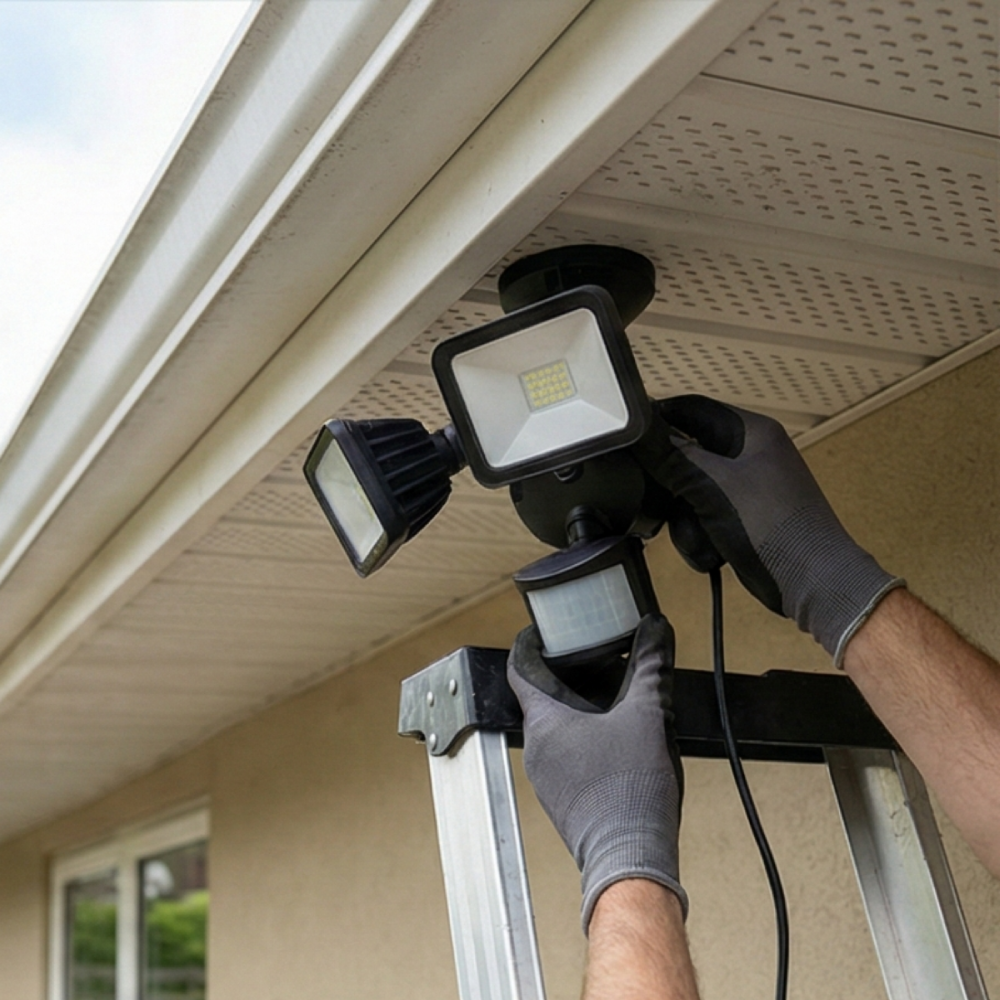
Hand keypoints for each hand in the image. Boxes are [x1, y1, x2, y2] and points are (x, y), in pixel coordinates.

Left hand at [507, 614, 685, 932]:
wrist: (631, 858)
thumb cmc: (630, 793)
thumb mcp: (648, 717)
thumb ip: (652, 669)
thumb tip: (656, 631)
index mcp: (544, 722)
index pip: (520, 668)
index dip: (531, 643)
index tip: (543, 630)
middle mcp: (536, 748)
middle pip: (539, 697)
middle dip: (565, 675)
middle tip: (592, 658)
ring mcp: (546, 777)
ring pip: (554, 728)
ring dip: (577, 710)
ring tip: (609, 698)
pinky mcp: (563, 798)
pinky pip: (565, 755)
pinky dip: (583, 739)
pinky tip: (615, 740)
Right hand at [650, 395, 902, 665]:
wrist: (814, 583)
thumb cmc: (772, 527)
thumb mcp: (714, 488)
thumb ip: (674, 458)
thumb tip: (641, 435)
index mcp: (752, 432)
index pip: (692, 408)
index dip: (659, 420)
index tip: (629, 441)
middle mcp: (749, 453)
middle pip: (687, 454)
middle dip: (674, 487)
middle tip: (665, 504)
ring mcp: (747, 486)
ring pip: (691, 490)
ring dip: (687, 519)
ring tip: (700, 539)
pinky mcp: (744, 516)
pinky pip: (705, 515)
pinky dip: (702, 535)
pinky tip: (712, 553)